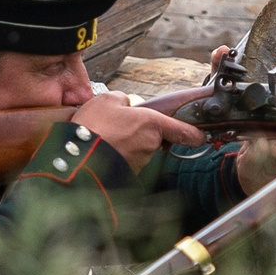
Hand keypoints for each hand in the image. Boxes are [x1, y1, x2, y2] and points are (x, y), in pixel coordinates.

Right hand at [71, 89, 206, 164]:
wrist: (75, 158)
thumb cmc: (93, 128)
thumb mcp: (107, 100)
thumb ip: (123, 100)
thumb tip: (126, 105)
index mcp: (152, 124)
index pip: (183, 131)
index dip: (194, 134)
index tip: (199, 136)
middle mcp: (150, 145)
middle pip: (154, 139)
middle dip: (141, 134)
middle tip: (120, 127)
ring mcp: (139, 162)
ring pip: (138, 150)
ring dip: (127, 144)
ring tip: (106, 137)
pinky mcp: (126, 174)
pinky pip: (125, 160)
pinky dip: (117, 155)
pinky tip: (102, 147)